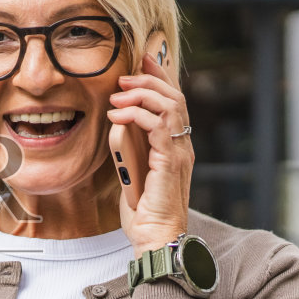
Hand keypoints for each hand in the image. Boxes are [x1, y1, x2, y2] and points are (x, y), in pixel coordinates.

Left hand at [107, 51, 192, 254]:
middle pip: (175, 96)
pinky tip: (117, 117)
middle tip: (122, 79)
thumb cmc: (143, 212)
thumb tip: (116, 126)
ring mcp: (179, 153)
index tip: (141, 60)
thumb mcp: (131, 171)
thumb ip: (128, 148)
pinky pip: (158, 126)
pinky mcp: (170, 162)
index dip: (159, 77)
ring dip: (141, 95)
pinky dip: (137, 115)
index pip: (173, 101)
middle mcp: (182, 146)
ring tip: (116, 98)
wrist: (154, 238)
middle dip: (148, 80)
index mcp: (175, 146)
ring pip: (170, 106)